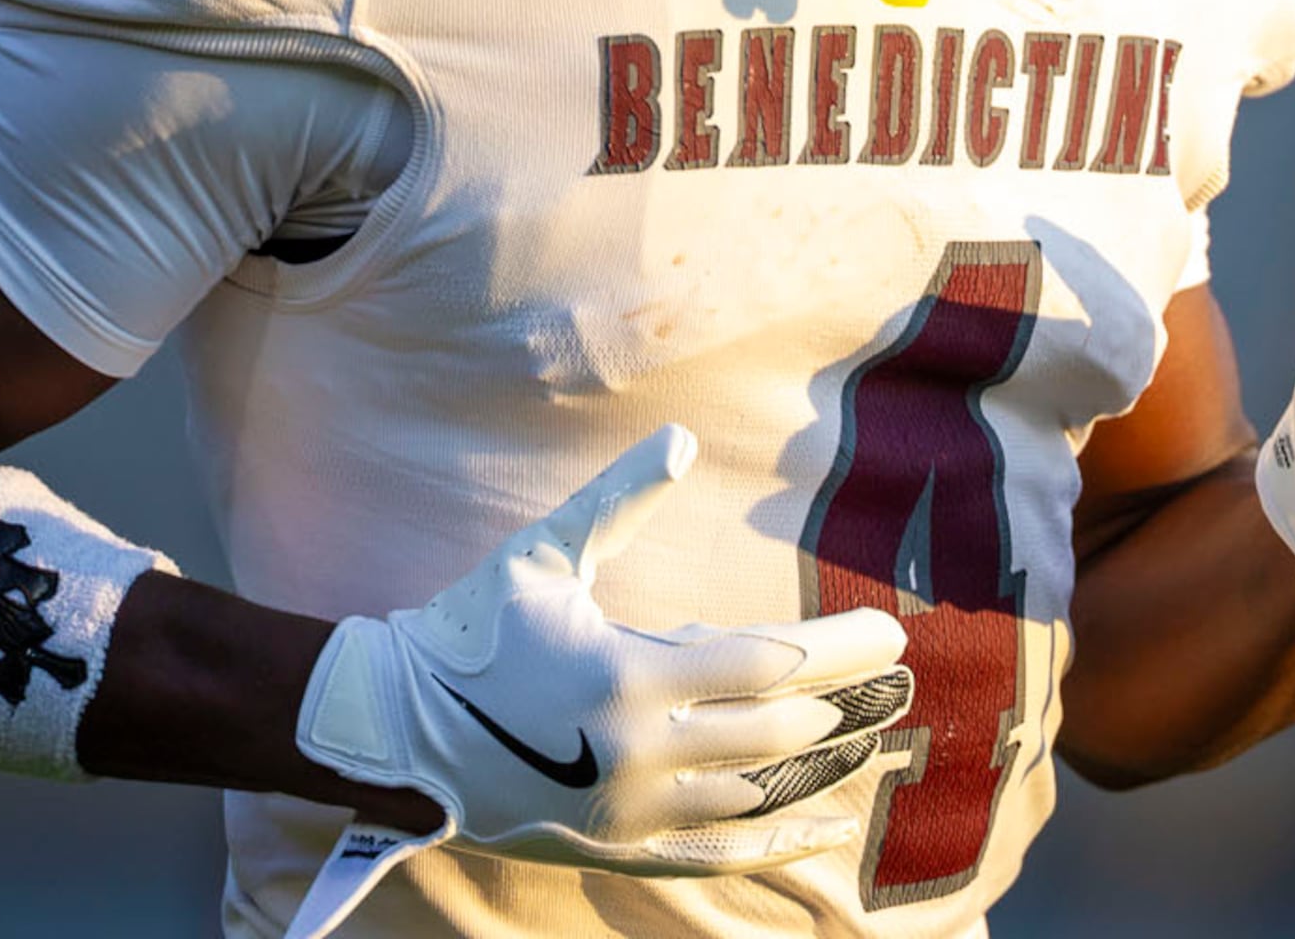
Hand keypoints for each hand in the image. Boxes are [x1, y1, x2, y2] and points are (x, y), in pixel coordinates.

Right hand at [290, 425, 909, 904]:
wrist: (393, 729)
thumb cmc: (471, 630)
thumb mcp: (542, 554)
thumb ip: (618, 500)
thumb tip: (680, 436)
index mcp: (627, 673)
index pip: (764, 662)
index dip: (836, 649)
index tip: (889, 633)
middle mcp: (638, 751)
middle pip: (776, 729)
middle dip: (847, 703)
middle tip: (901, 683)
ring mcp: (629, 809)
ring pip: (757, 793)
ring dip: (824, 766)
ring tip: (877, 738)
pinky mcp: (616, 847)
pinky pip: (716, 857)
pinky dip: (779, 846)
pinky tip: (830, 832)